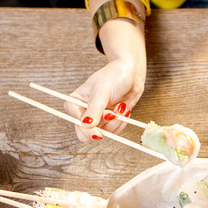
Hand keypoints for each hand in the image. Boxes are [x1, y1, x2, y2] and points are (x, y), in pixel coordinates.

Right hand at [67, 19, 145, 141]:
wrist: (131, 74)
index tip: (98, 132)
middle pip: (86, 133)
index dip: (86, 128)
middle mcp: (84, 111)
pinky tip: (124, 109)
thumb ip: (94, 109)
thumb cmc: (114, 76)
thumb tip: (86, 125)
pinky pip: (113, 131)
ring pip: (103, 133)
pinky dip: (121, 122)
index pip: (75, 121)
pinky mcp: (109, 121)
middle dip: (102, 127)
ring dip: (115, 122)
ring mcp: (97, 117)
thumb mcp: (102, 92)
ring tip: (121, 106)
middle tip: (112, 115)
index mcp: (75, 102)